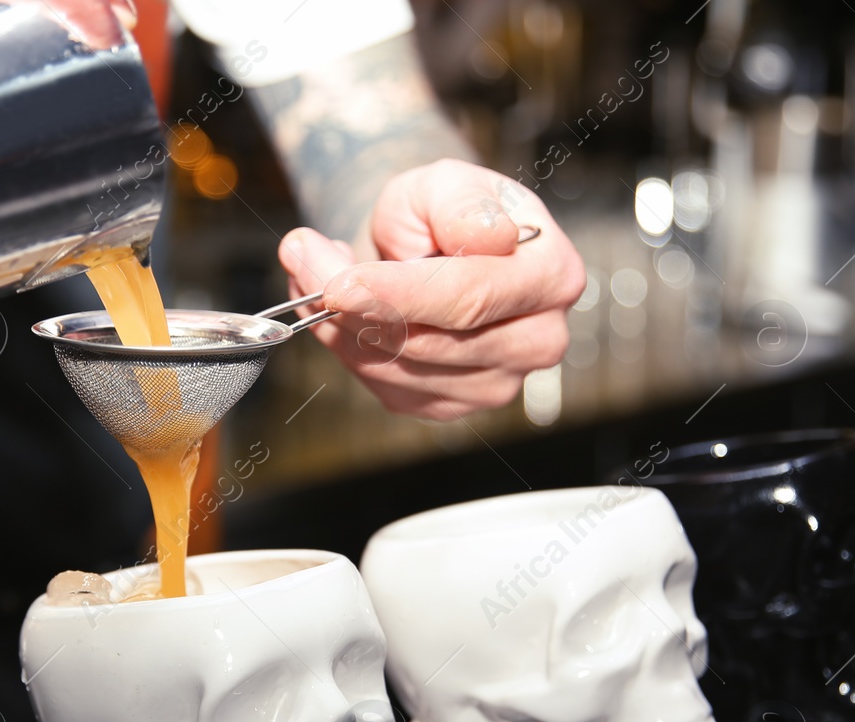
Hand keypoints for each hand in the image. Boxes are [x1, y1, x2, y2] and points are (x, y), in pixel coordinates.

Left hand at [278, 159, 585, 420]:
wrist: (438, 249)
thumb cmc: (448, 214)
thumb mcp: (449, 183)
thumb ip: (461, 202)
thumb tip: (482, 234)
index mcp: (552, 276)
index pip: (469, 296)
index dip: (397, 294)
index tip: (338, 283)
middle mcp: (536, 339)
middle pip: (426, 342)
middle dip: (350, 303)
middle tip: (302, 254)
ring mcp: (497, 382)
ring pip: (395, 367)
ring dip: (337, 321)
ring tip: (314, 268)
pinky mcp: (453, 404)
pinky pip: (384, 384)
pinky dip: (346, 344)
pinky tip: (339, 306)